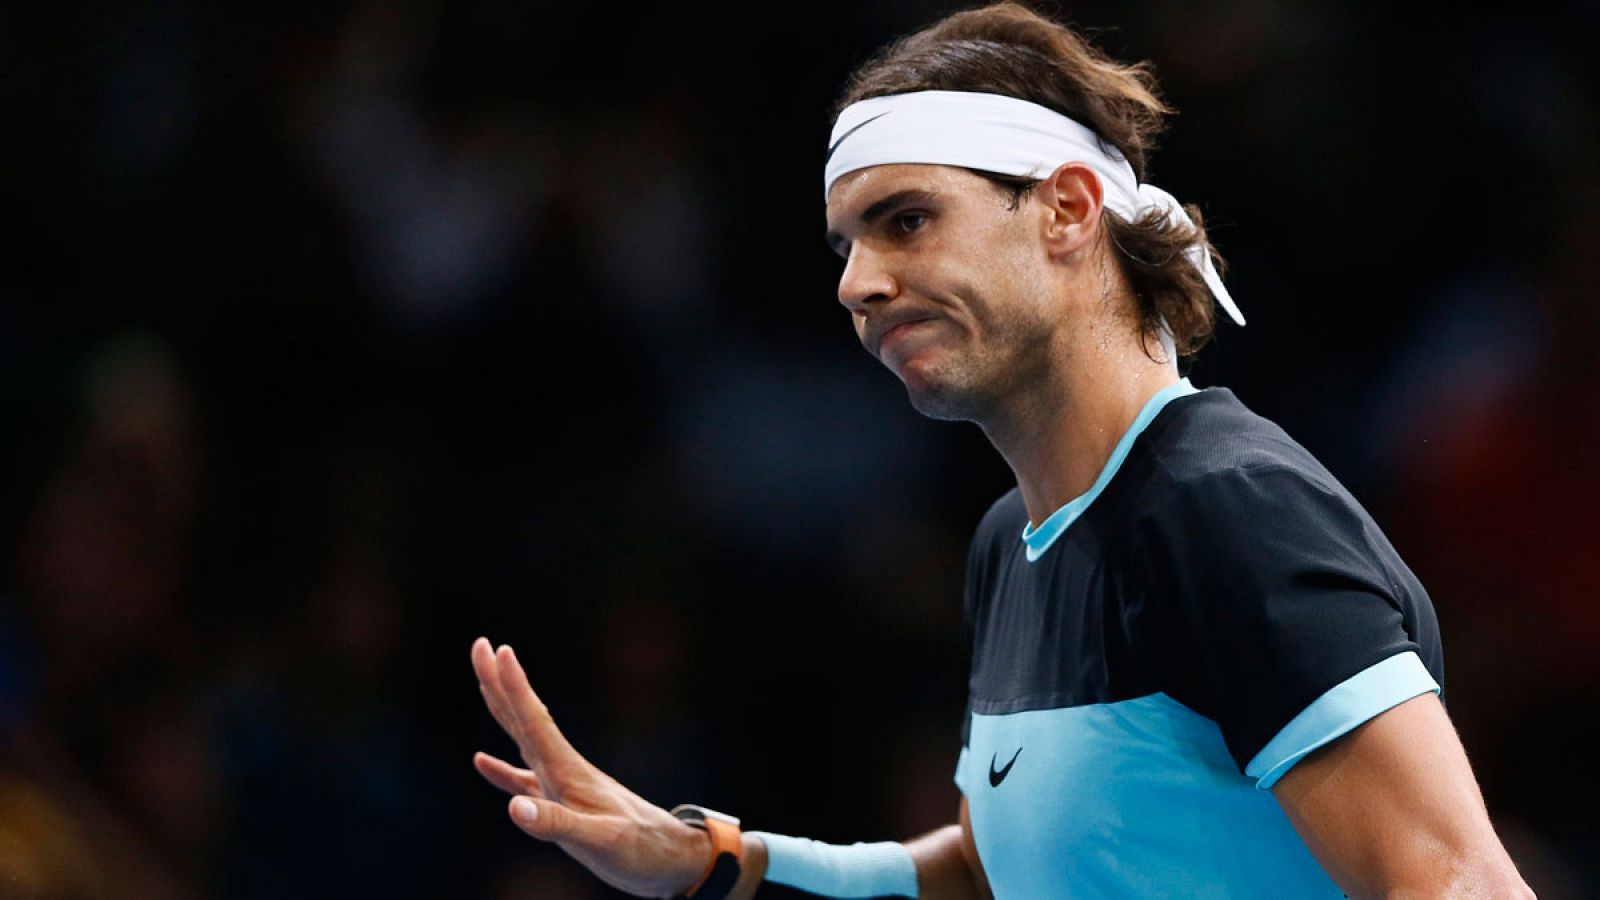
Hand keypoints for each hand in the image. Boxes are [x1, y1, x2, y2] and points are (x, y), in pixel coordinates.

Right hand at [470, 637, 710, 897]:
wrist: (666, 858)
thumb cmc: (638, 849)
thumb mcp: (598, 839)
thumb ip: (555, 823)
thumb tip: (513, 807)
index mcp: (567, 770)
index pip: (535, 720)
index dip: (515, 686)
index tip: (499, 649)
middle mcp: (561, 768)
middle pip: (523, 717)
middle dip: (500, 682)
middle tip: (480, 645)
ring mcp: (559, 784)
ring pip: (522, 738)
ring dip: (502, 709)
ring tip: (482, 680)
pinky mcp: (559, 804)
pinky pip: (521, 779)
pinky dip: (501, 769)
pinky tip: (482, 760)